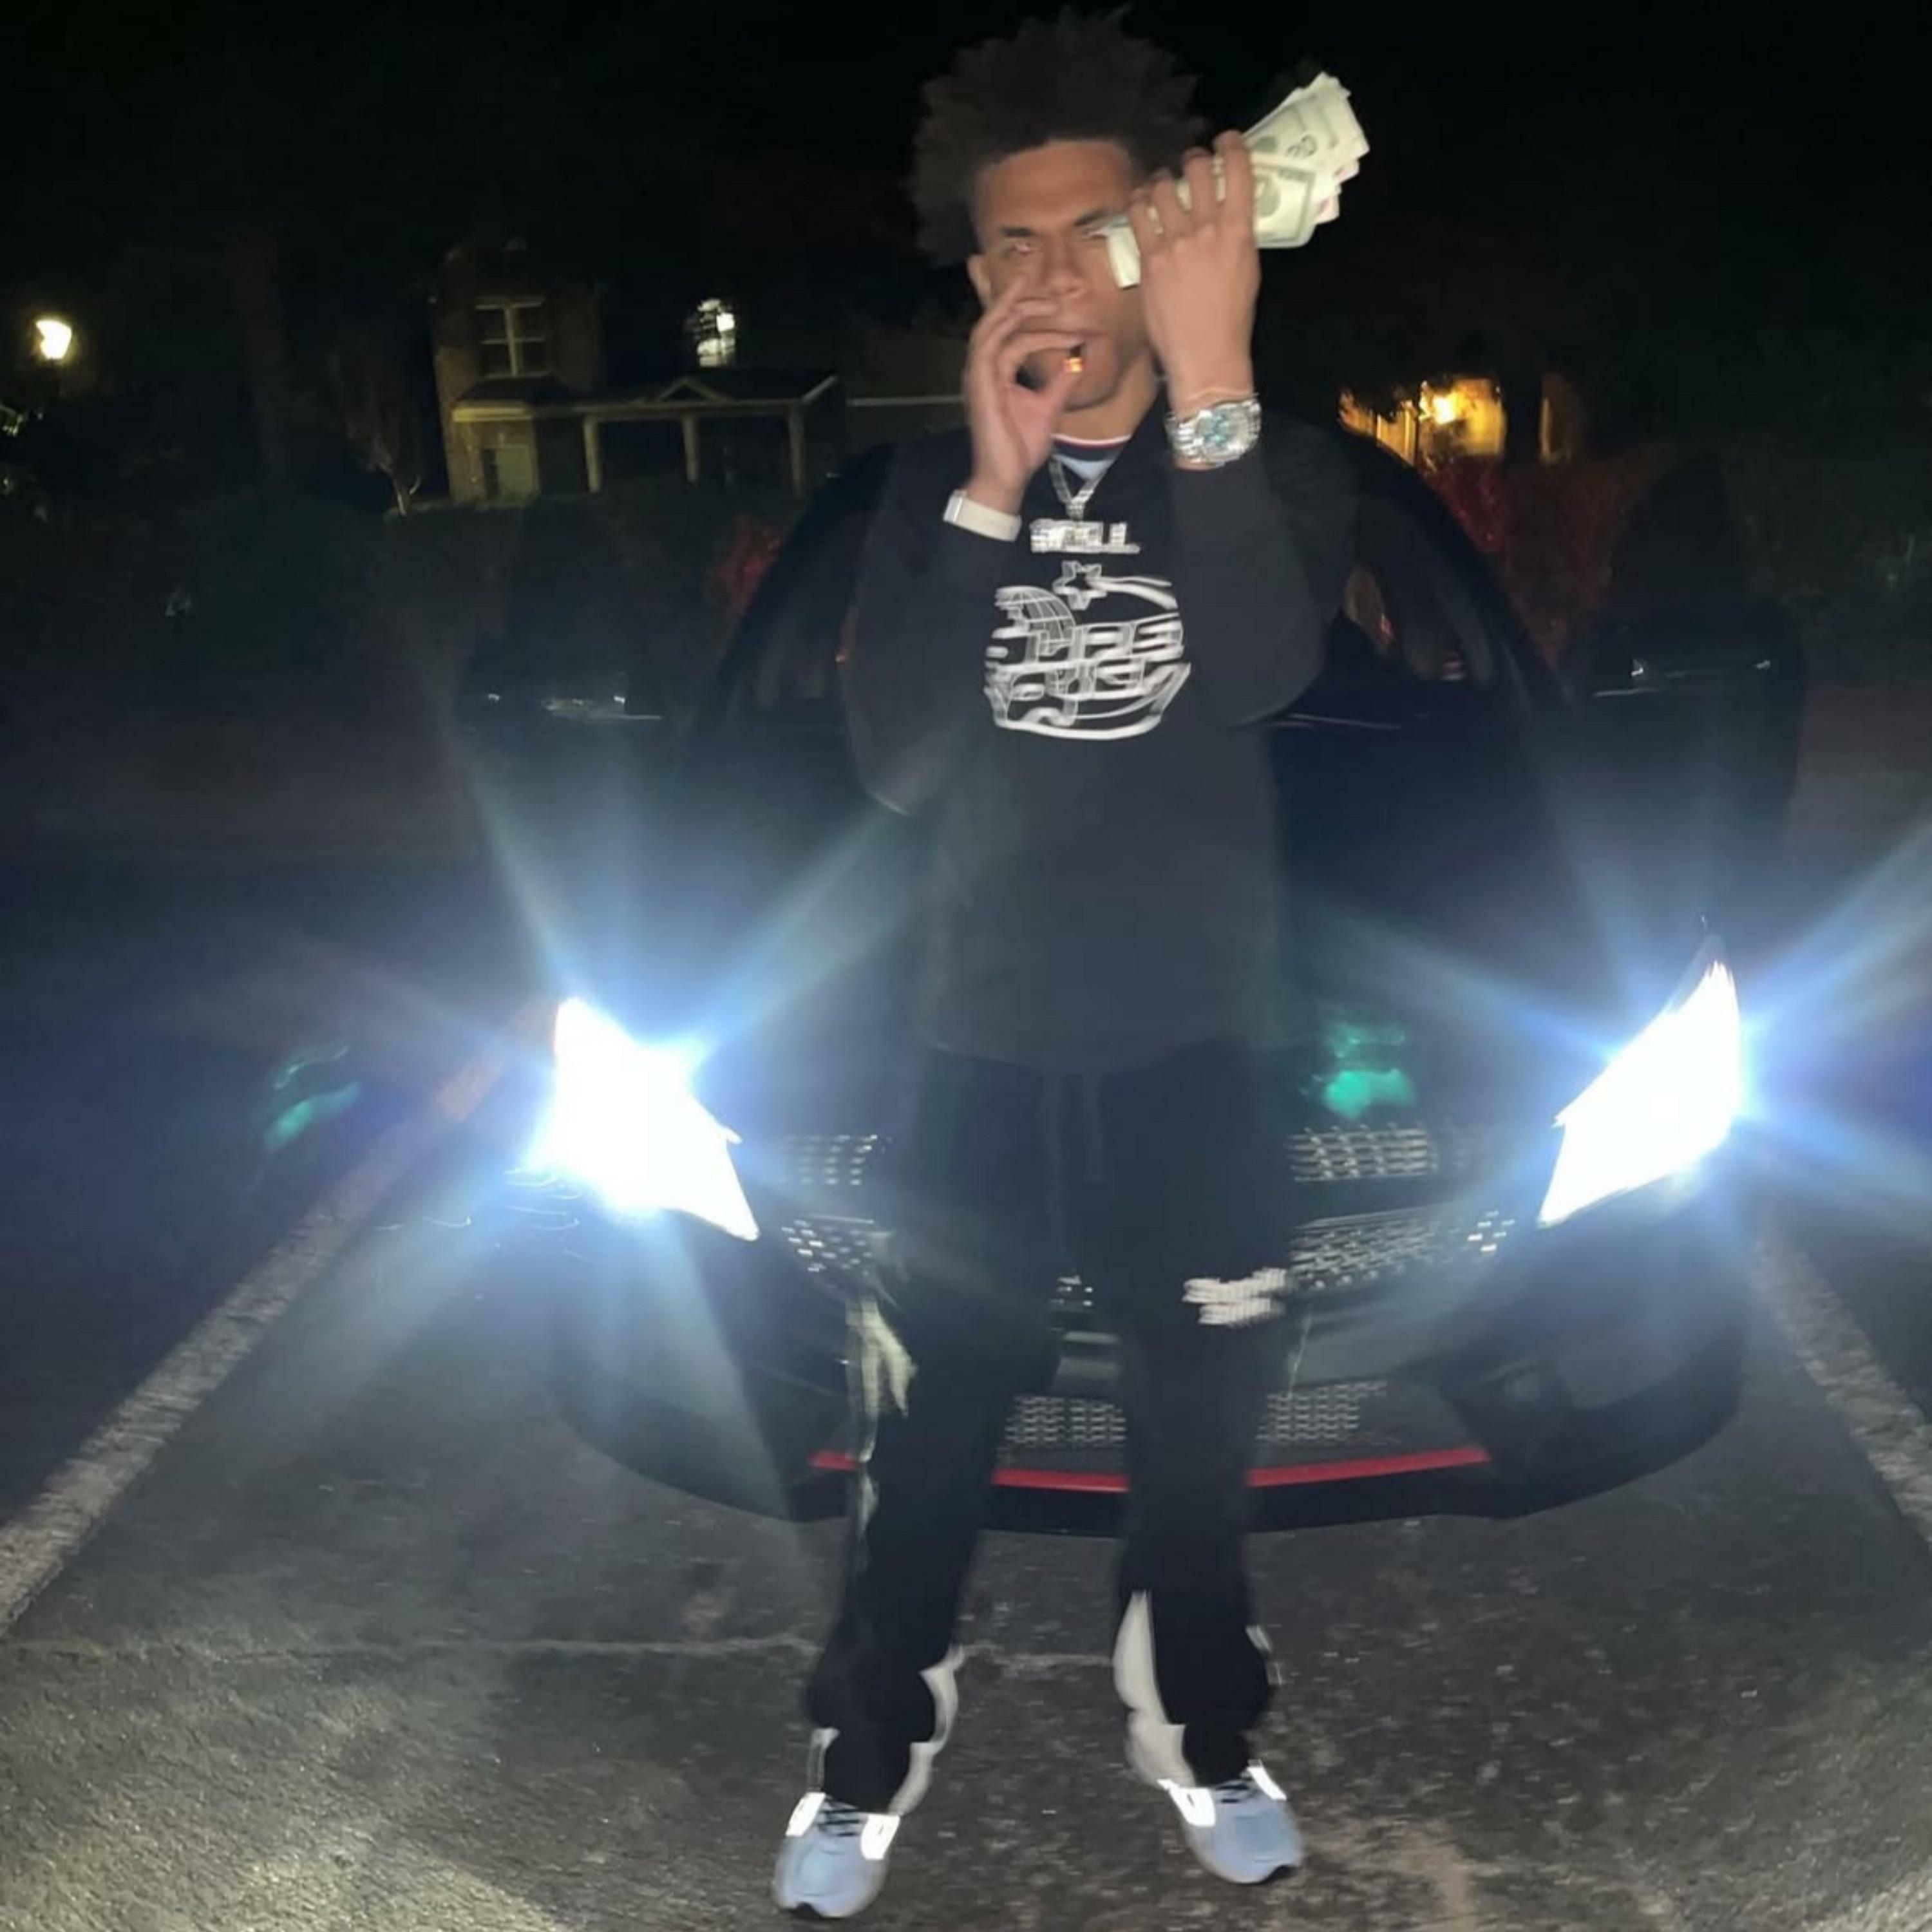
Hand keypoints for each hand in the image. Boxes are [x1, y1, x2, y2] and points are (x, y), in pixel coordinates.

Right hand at [962, 273, 1083, 514]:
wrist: (1005, 477)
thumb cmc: (1020, 447)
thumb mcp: (1049, 407)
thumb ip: (1061, 382)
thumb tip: (1078, 360)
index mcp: (996, 372)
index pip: (1012, 334)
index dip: (1040, 323)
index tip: (1071, 319)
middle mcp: (984, 369)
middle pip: (995, 322)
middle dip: (1017, 298)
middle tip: (1039, 277)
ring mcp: (978, 376)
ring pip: (991, 328)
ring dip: (1014, 308)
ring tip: (1036, 291)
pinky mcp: (980, 386)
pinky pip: (995, 349)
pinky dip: (1015, 333)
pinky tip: (1035, 324)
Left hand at [1127, 130, 1259, 414]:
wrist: (1205, 354)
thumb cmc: (1231, 317)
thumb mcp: (1247, 267)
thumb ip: (1235, 233)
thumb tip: (1224, 210)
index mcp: (1239, 229)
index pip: (1237, 168)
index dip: (1230, 144)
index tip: (1225, 140)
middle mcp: (1207, 227)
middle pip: (1195, 168)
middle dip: (1192, 159)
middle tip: (1189, 165)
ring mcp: (1175, 241)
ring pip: (1161, 186)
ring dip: (1160, 180)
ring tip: (1160, 187)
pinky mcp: (1149, 257)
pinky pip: (1137, 214)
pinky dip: (1138, 203)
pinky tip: (1140, 205)